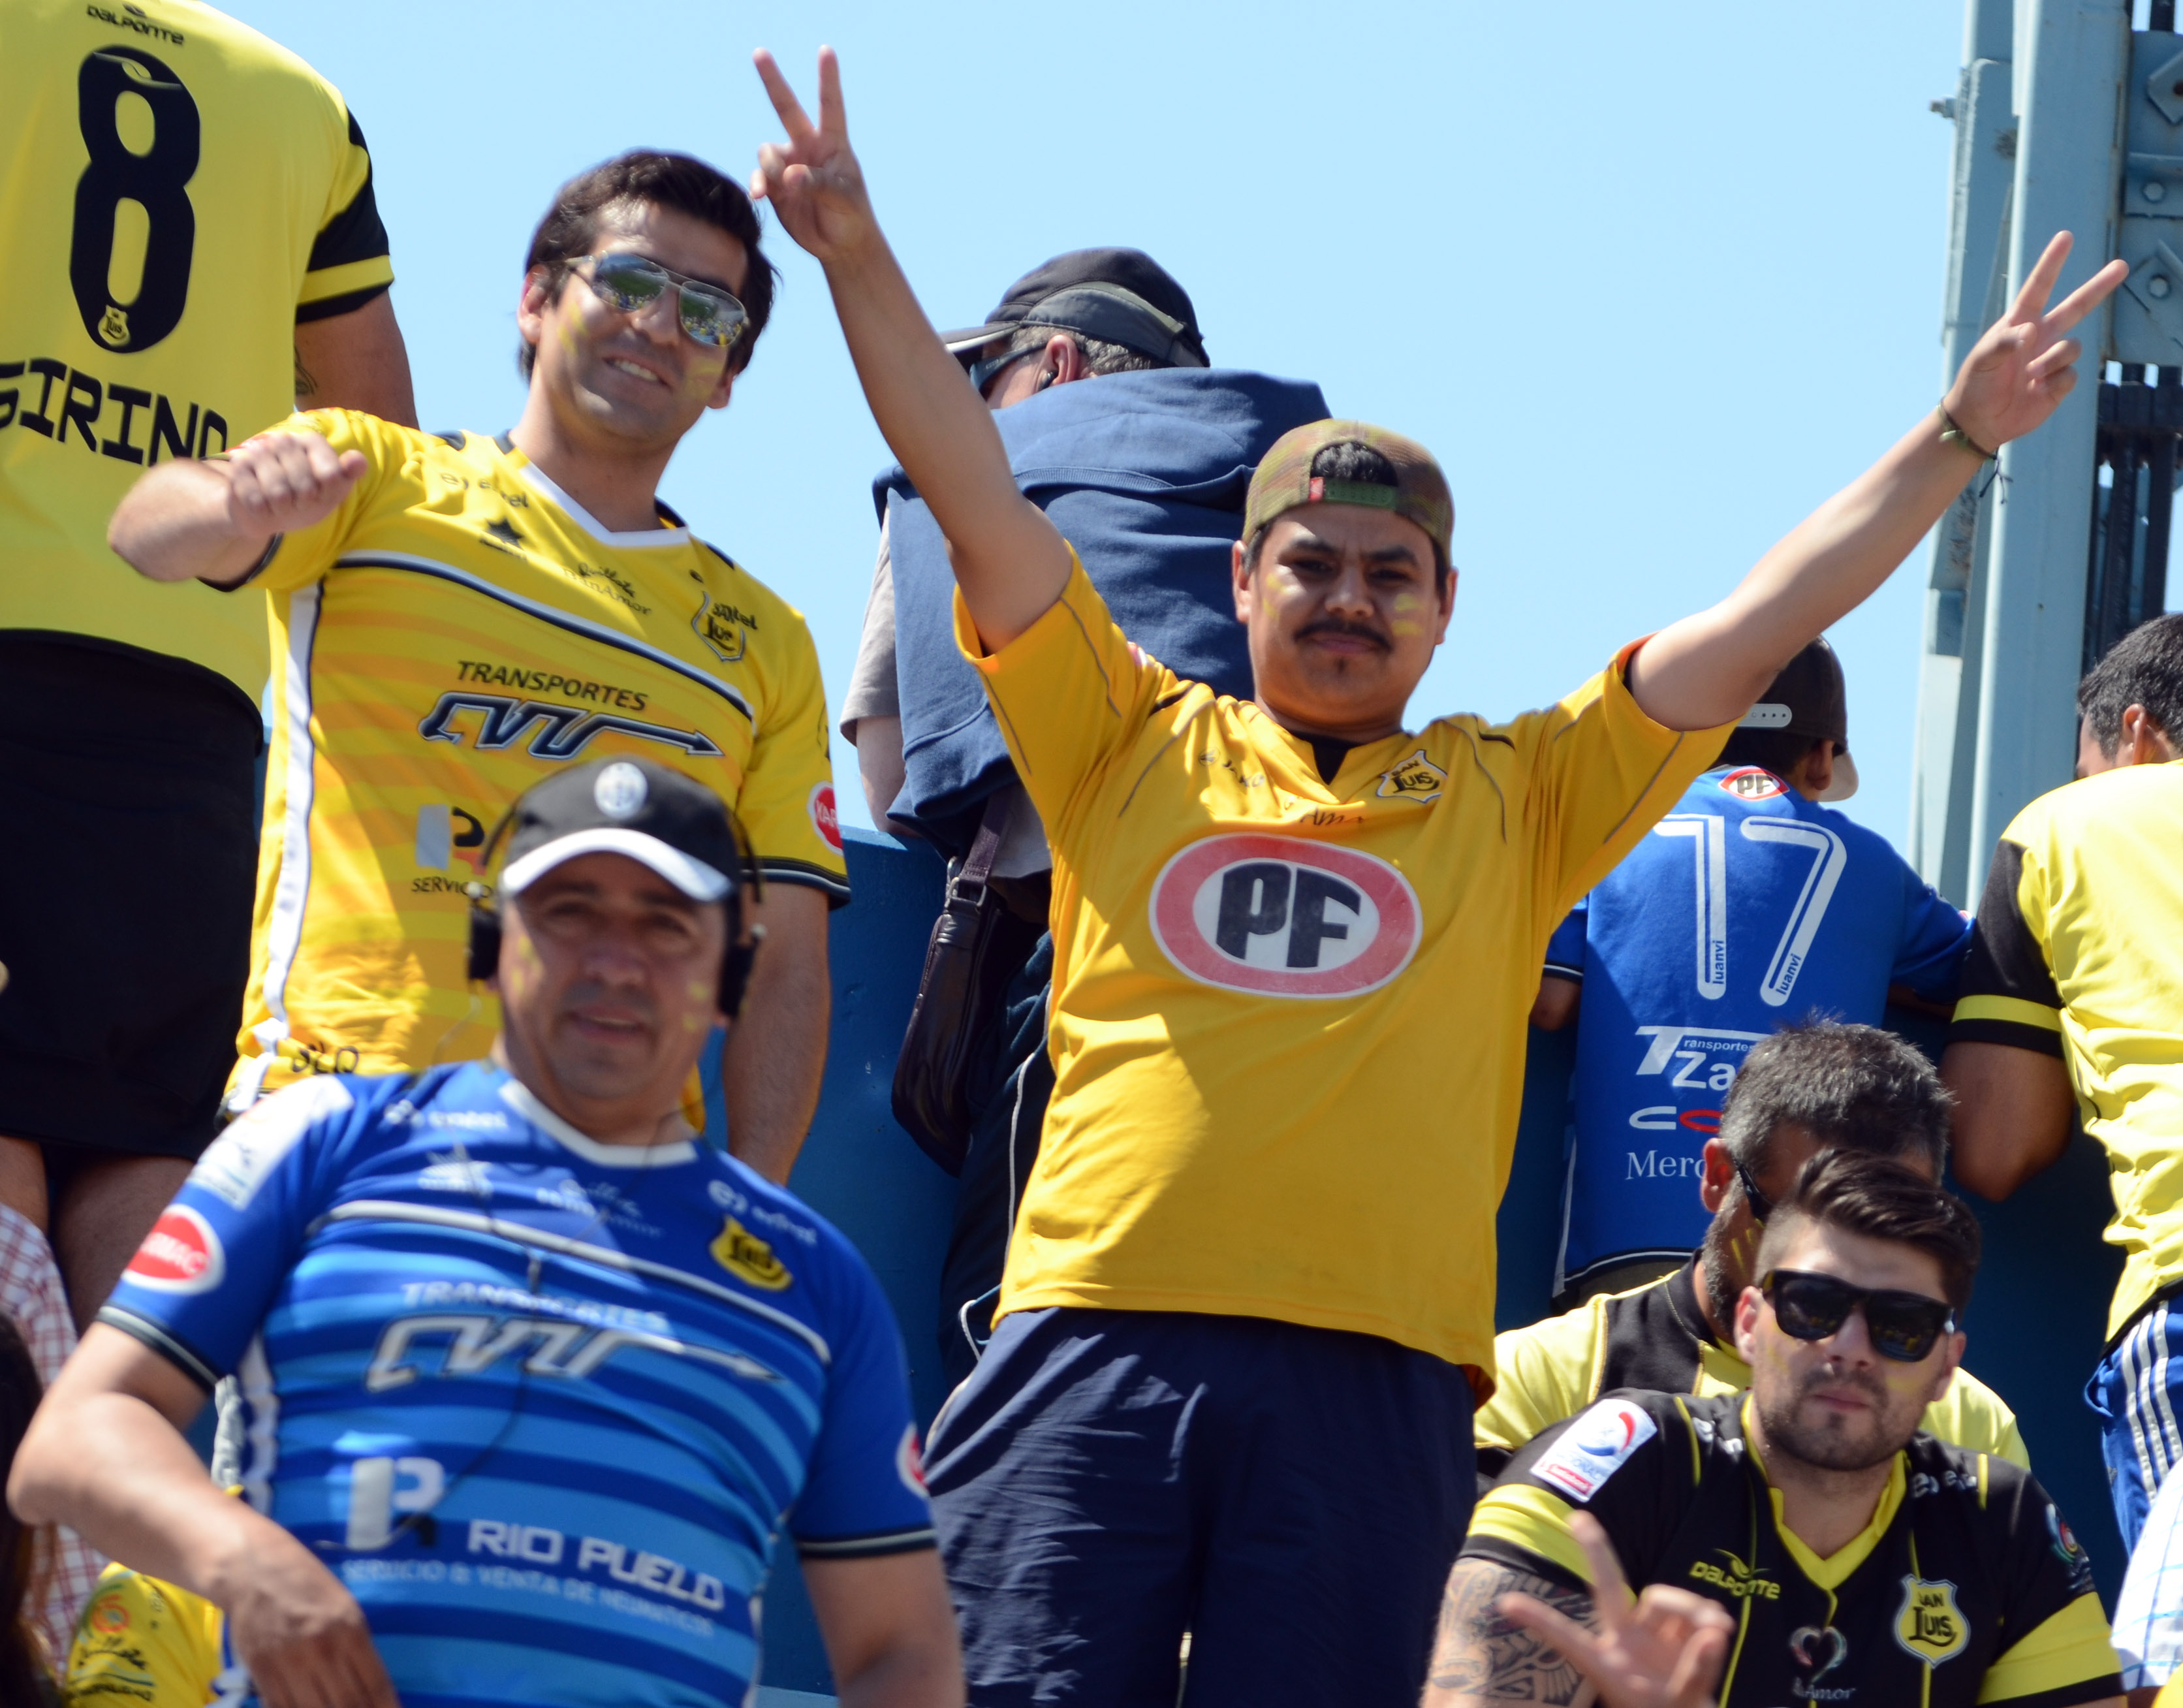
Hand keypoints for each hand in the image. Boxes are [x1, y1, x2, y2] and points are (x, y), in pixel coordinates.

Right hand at [223, 1535, 398, 1707]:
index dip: (386, 1706)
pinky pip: (282, 1707)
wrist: (253, 1570)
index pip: (374, 1682)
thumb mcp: (344, 1606)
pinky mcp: (261, 1673)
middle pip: (348, 1702)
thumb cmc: (306, 1583)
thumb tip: (371, 1685)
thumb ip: (357, 1644)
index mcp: (349, 1628)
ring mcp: (289, 1663)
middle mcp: (321, 1649)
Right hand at [224, 430, 364, 539]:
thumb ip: (346, 475)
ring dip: (282, 508)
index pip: (330, 474)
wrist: (267, 512)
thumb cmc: (305, 500)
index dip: (326, 493)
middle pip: (304, 485)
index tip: (320, 493)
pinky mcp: (237, 468)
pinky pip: (255, 499)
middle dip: (303, 503)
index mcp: (312, 442)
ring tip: (280, 504)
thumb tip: (358, 460)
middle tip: (297, 502)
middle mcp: (284, 440)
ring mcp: (258, 452)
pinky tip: (262, 506)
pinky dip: (262, 511)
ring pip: (278, 492)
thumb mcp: (331, 491)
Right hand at [751, 47, 879, 266]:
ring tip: (784, 186)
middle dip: (772, 80)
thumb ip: (817, 183)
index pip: (830, 105)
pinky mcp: (775, 186)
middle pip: (786, 108)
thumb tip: (789, 176)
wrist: (841, 245)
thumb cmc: (852, 215)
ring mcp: (788, 165)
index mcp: (832, 143)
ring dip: (771, 168)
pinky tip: (760, 196)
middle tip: (759, 52)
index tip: (826, 51)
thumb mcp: (843, 198)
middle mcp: (807, 147)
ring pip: (768, 153)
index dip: (827, 79)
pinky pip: (759, 178)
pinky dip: (757, 185)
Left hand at [1495, 1512, 1731, 1707]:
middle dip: (1596, 1551)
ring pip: (1666, 1599)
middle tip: (1578, 1519)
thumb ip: (1695, 1672)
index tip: (1505, 1604)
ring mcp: (1648, 1632)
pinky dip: (1707, 1617)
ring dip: (1693, 1608)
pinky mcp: (1676, 1630)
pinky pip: (1693, 1612)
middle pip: (1608, 1586)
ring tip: (1720, 1629)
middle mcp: (1623, 1641)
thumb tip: (1712, 1633)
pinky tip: (1720, 1632)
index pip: (1568, 1640)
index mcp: (1607, 1666)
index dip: (1540, 1622)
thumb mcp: (1681, 1706)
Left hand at [1944, 231, 2127, 451]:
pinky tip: (2036, 391)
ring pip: (2073, 347)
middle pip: (2077, 306)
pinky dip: (2054, 384)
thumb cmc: (1975, 385)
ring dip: (2052, 362)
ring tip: (2030, 376)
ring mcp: (2053, 358)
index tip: (2065, 237)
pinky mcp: (2060, 382)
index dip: (2052, 262)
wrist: (1979, 421)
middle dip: (2099, 286)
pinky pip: (2071, 375)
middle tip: (2121, 266)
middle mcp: (2042, 336)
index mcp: (2020, 323)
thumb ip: (2004, 343)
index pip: (2039, 287)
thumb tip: (2032, 332)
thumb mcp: (1982, 361)